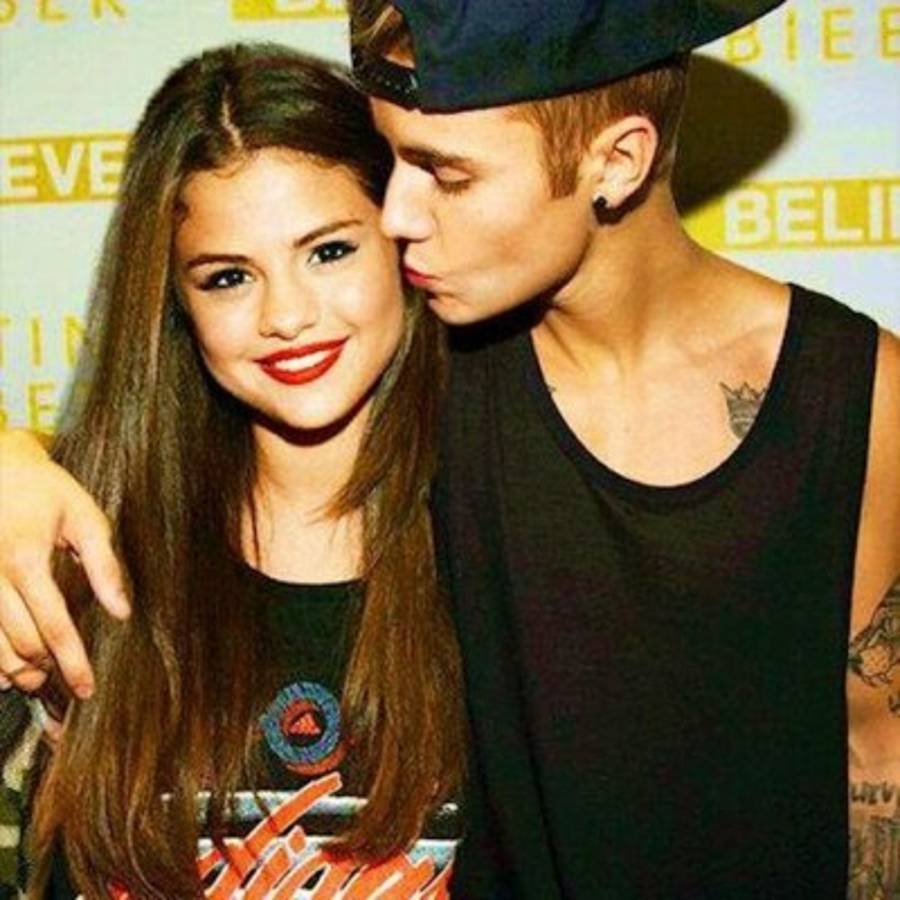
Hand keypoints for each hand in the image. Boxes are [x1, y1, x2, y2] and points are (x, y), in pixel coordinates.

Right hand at [0, 430, 129, 697]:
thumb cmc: (47, 492)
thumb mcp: (85, 517)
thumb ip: (105, 564)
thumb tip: (122, 611)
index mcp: (27, 560)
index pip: (54, 624)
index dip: (73, 661)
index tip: (87, 688)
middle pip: (20, 641)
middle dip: (47, 667)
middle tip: (69, 682)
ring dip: (15, 670)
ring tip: (40, 680)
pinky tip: (6, 669)